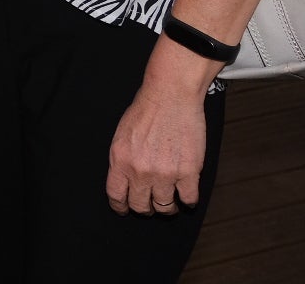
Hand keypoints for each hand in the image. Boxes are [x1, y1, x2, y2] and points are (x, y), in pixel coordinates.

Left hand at [105, 77, 208, 214]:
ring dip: (167, 206)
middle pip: (141, 206)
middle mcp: (140, 171)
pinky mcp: (189, 172)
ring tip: (170, 201)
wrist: (170, 95)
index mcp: (120, 160)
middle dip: (145, 208)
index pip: (116, 196)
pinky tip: (187, 194)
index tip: (125, 209)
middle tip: (151, 205)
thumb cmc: (146, 110)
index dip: (121, 206)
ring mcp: (165, 173)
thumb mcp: (121, 135)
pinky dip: (188, 200)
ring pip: (165, 207)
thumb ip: (122, 160)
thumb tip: (124, 181)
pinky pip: (189, 199)